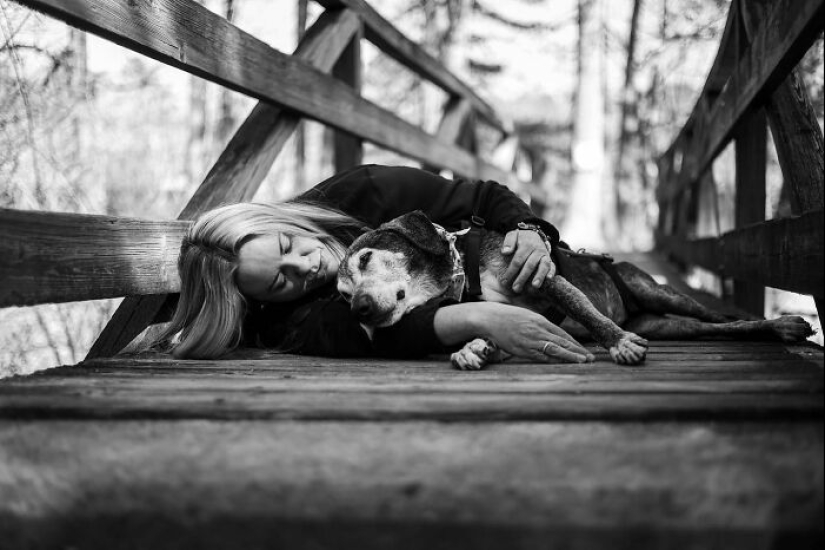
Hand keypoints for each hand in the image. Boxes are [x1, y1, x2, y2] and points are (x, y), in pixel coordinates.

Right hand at [462, 302, 593, 362]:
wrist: (490, 318)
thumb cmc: (509, 317)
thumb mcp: (528, 316)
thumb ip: (541, 326)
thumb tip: (554, 336)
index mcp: (540, 321)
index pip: (563, 334)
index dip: (575, 343)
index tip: (585, 350)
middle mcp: (538, 330)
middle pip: (562, 342)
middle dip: (578, 351)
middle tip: (590, 358)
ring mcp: (530, 340)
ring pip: (554, 350)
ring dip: (569, 356)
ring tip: (582, 361)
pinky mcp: (521, 349)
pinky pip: (540, 356)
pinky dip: (552, 361)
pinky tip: (561, 364)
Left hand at [501, 228, 555, 291]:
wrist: (535, 234)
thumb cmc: (521, 238)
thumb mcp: (513, 235)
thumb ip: (509, 242)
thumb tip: (505, 252)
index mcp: (527, 244)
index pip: (518, 260)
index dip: (511, 271)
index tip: (505, 281)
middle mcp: (537, 250)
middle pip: (530, 265)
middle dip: (523, 278)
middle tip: (516, 288)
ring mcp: (545, 255)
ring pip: (543, 266)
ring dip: (539, 276)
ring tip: (534, 286)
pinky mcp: (549, 259)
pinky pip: (553, 266)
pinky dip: (552, 272)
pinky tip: (548, 279)